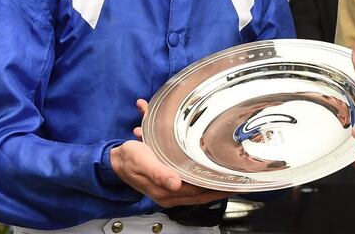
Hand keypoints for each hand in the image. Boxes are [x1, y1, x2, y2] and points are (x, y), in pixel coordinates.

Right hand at [111, 99, 231, 206]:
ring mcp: (169, 191)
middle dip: (220, 189)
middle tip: (239, 182)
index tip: (233, 184)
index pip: (198, 192)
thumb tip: (175, 184)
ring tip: (230, 180)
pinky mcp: (168, 185)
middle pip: (201, 194)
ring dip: (213, 186)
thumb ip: (158, 172)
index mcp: (165, 190)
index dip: (216, 188)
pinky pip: (191, 187)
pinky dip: (203, 183)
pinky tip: (211, 176)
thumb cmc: (128, 158)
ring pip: (197, 192)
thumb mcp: (142, 160)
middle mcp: (169, 194)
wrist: (115, 160)